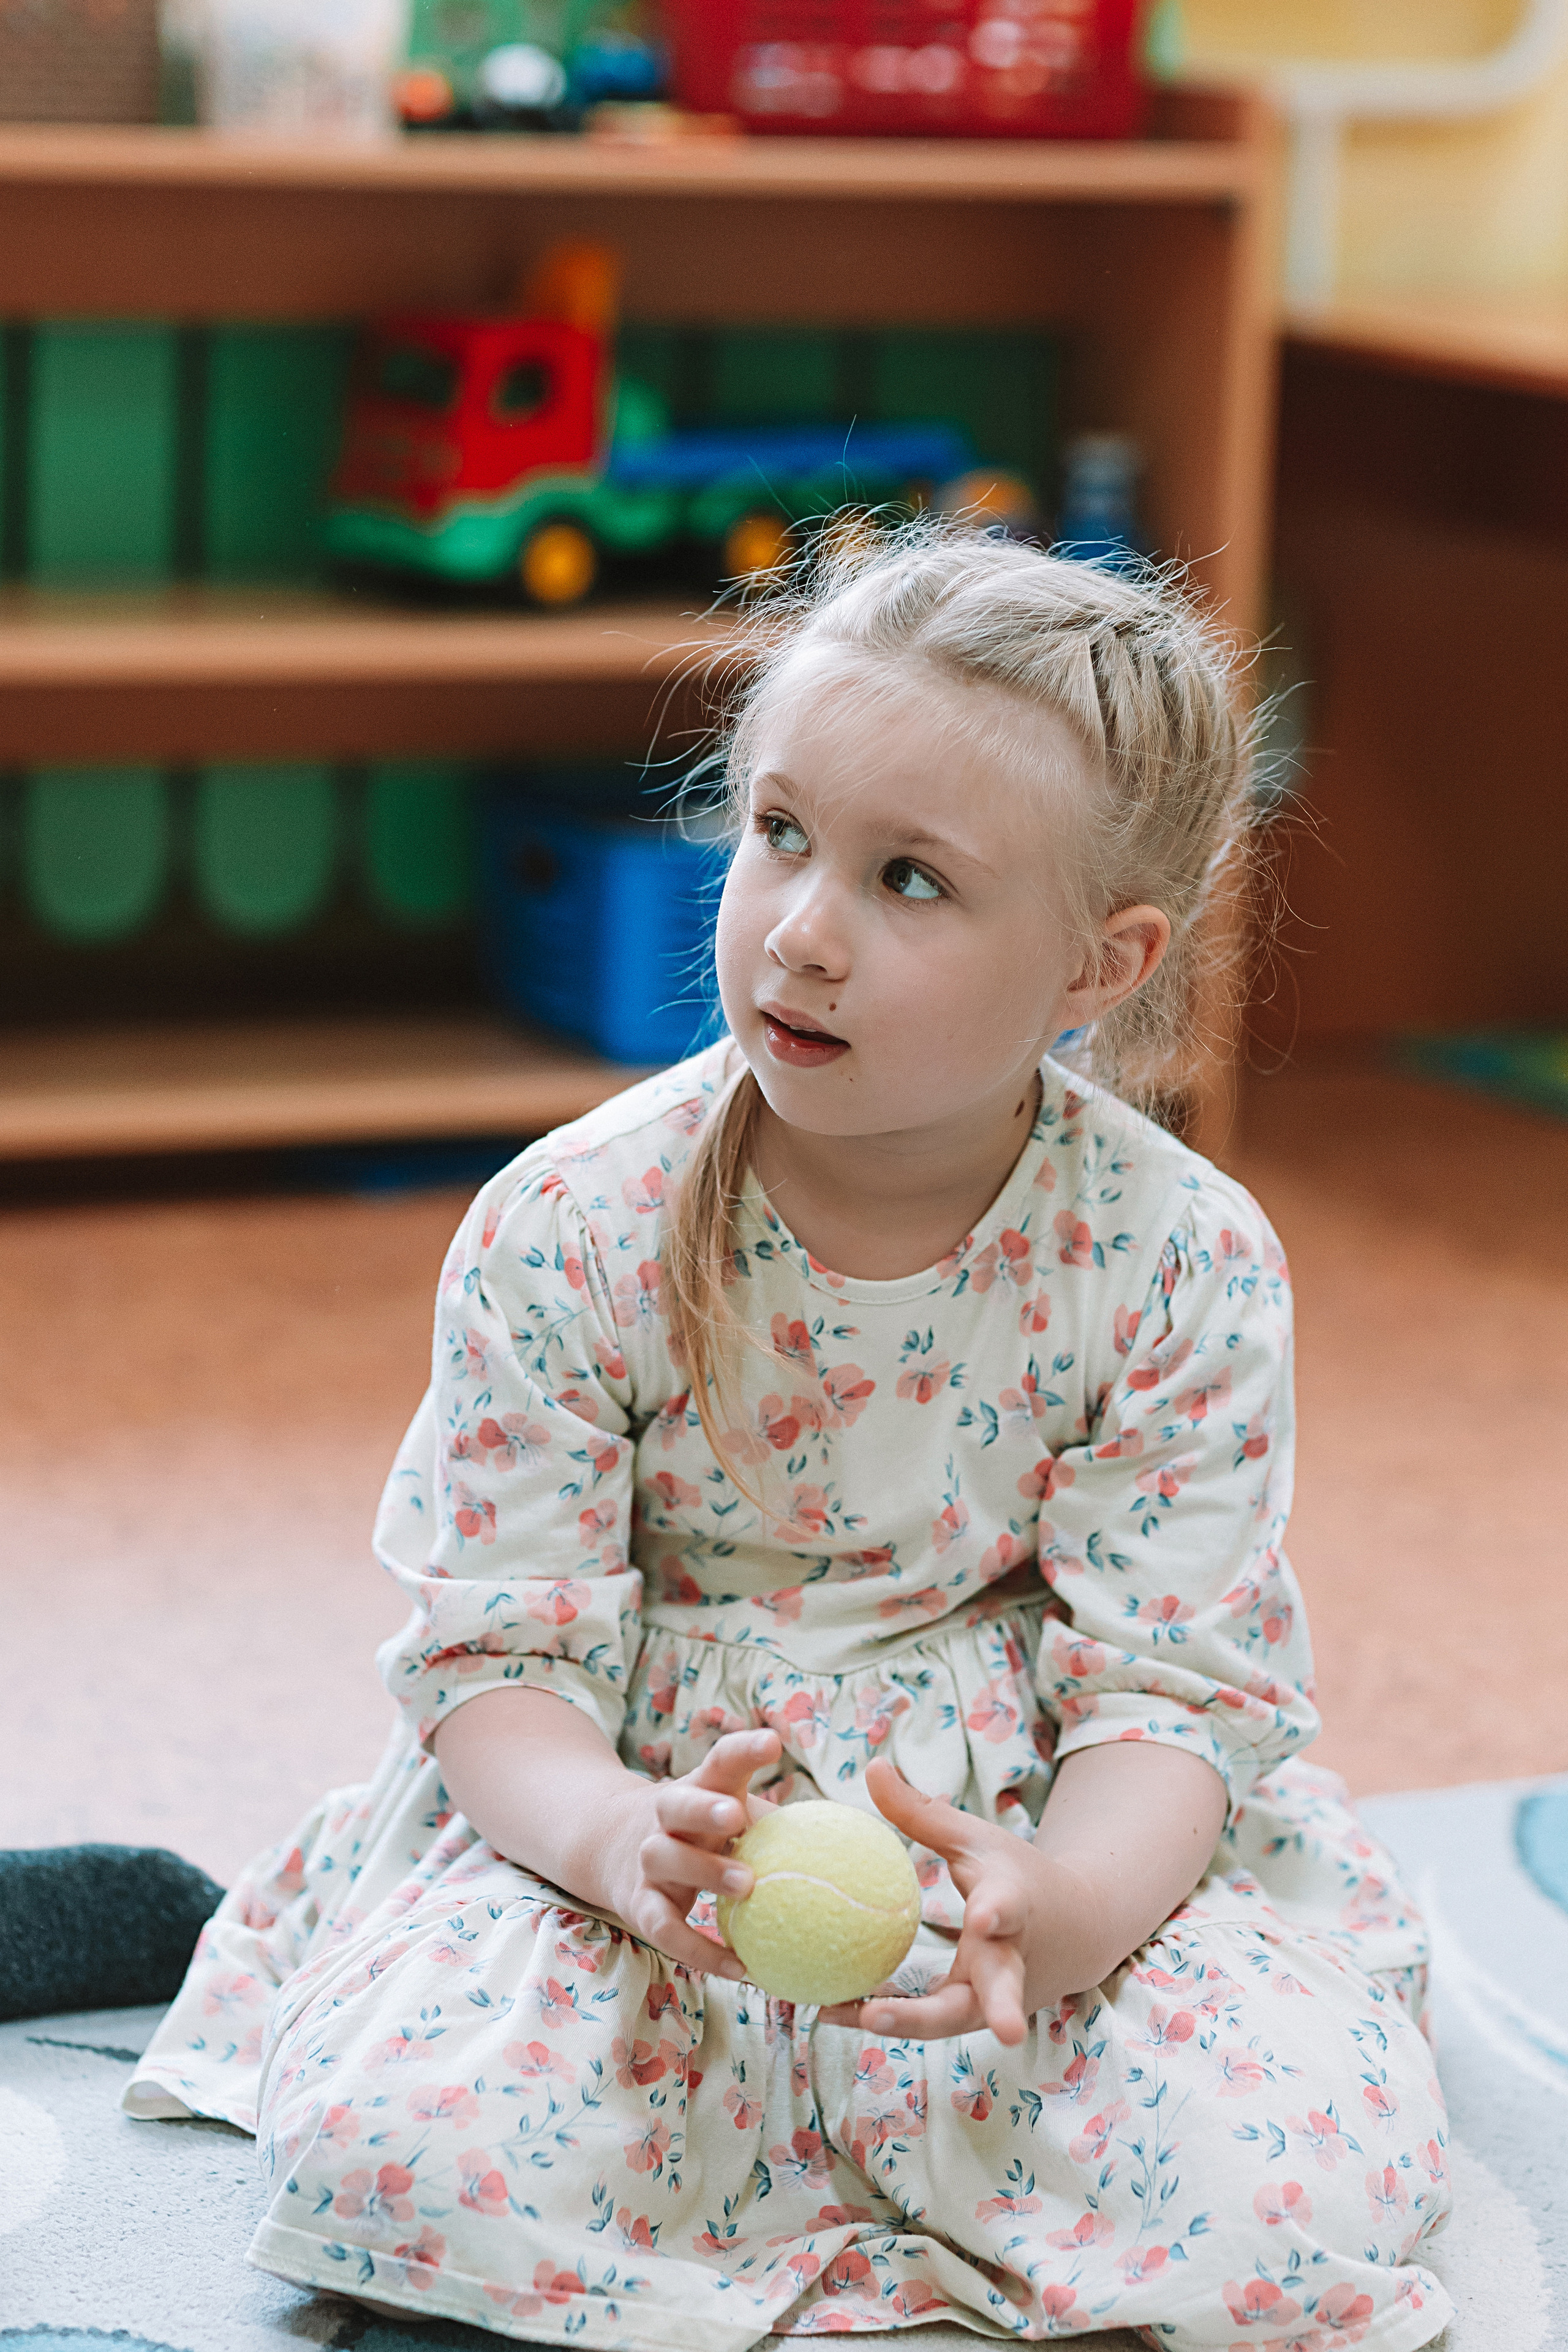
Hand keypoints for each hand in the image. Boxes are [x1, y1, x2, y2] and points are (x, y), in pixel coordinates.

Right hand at [600, 1728, 781, 1979]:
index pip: (719, 1761)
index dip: (743, 1750)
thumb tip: (846, 1842)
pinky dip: (698, 1950)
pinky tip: (738, 1967)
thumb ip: (774, 1822)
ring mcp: (648, 1860)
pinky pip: (664, 1929)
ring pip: (664, 1859)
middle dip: (704, 1808)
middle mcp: (666, 1818)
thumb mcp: (725, 1807)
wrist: (610, 1843)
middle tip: (736, 1816)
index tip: (772, 1742)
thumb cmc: (697, 1825)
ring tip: (745, 1886)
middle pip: (677, 1804)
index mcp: (699, 1788)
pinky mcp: (639, 1905)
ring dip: (702, 1871)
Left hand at [819, 1758, 1100, 2045]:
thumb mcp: (975, 1839)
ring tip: (860, 2018)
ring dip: (910, 2024)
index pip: (1010, 1907)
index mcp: (1016, 1906)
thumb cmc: (1015, 1877)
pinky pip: (922, 2021)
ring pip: (954, 2018)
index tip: (983, 1917)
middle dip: (1000, 2009)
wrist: (1075, 1933)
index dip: (998, 1912)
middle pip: (1002, 1988)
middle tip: (1000, 2031)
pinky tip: (831, 2010)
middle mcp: (1010, 1960)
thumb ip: (922, 1812)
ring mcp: (992, 1998)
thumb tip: (871, 1766)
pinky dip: (881, 2018)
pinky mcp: (968, 2015)